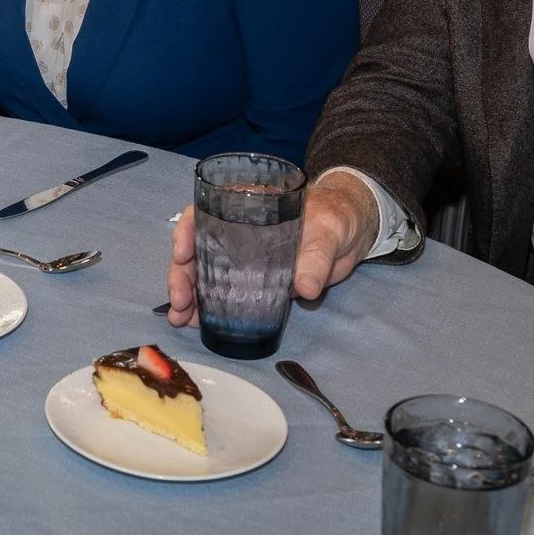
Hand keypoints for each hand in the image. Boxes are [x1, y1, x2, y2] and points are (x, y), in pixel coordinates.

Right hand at [164, 170, 379, 328]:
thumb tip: (306, 288)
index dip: (186, 232)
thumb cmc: (335, 218)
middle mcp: (236, 234)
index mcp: (246, 210)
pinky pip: (224, 295)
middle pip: (196, 250)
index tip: (181, 255)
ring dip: (189, 297)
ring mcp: (243, 260)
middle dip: (182, 276)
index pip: (204, 214)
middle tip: (181, 302)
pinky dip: (208, 309)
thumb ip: (316, 257)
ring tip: (181, 320)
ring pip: (204, 275)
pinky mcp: (255, 284)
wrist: (352, 234)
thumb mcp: (327, 232)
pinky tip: (197, 324)